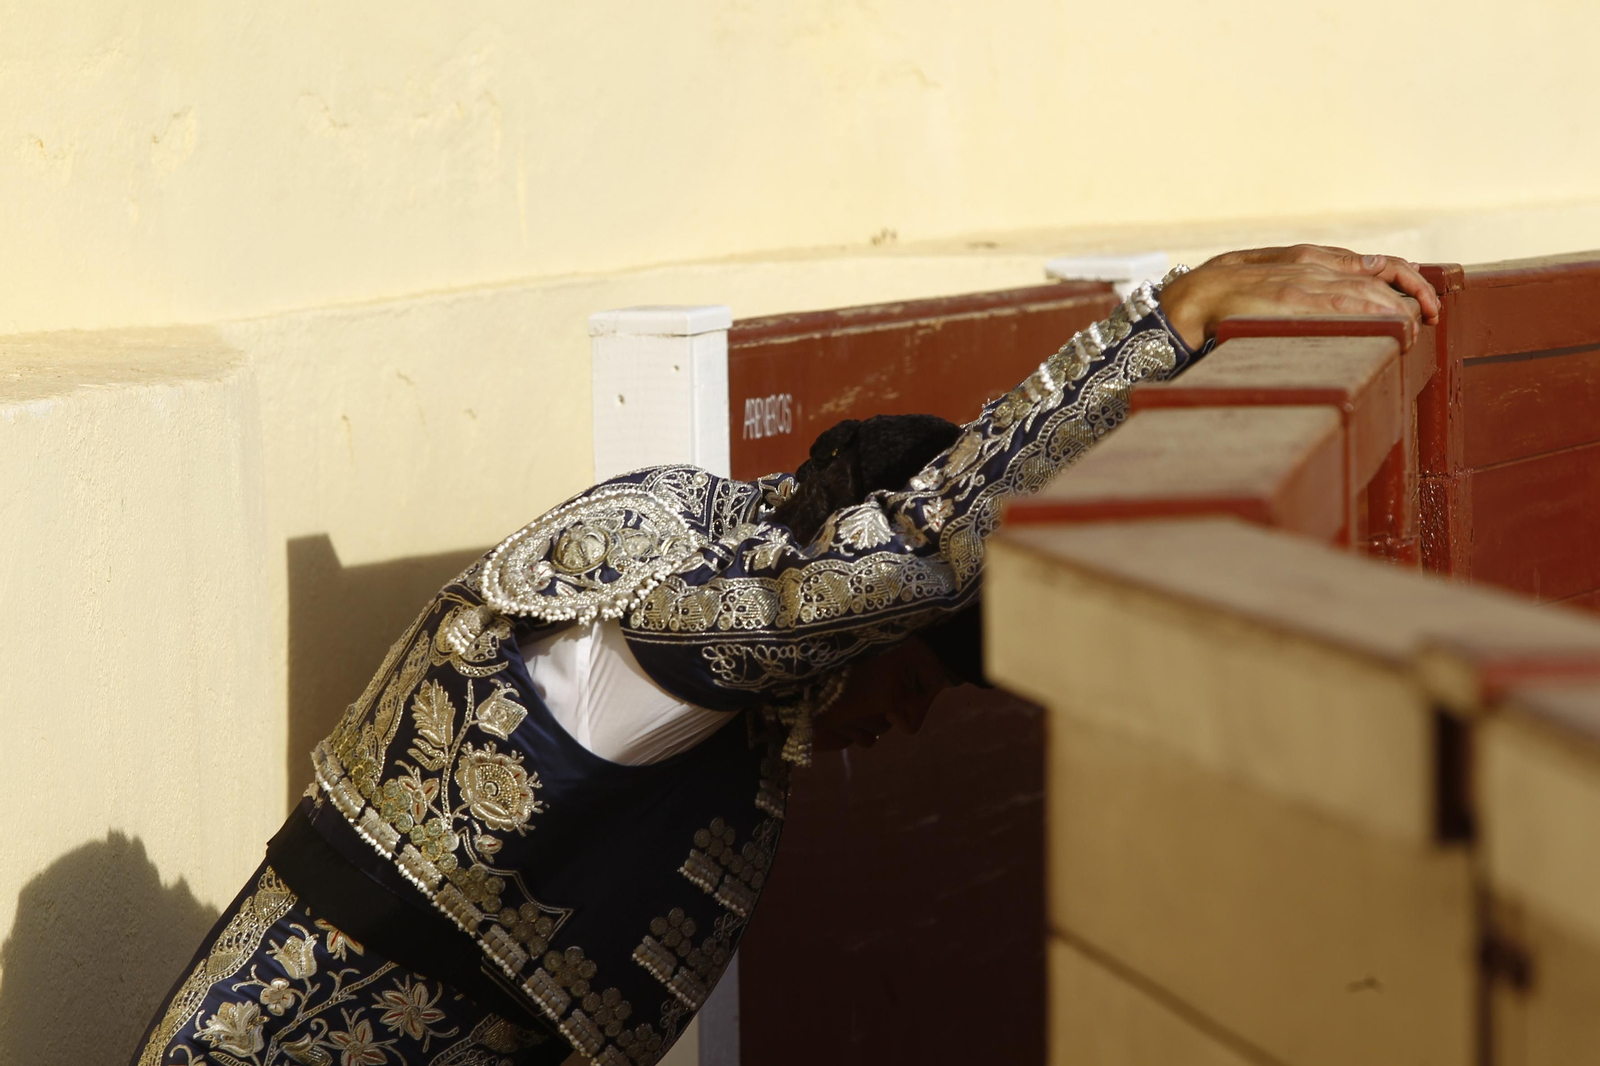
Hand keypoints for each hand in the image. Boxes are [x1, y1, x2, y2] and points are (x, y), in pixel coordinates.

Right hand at [1159, 244, 1441, 350]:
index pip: (1369, 262)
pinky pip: (1343, 305)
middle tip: (1430, 319)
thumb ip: (1298, 282)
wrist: (1180, 305)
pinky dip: (1375, 315)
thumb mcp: (1263, 282)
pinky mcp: (1288, 300)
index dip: (1404, 279)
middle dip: (1411, 296)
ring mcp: (1298, 282)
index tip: (1424, 303)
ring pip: (1365, 289)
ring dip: (1398, 309)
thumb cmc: (1217, 301)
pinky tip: (1394, 328)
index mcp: (1303, 258)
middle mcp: (1306, 265)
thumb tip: (1336, 297)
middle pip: (1376, 274)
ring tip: (1417, 329)